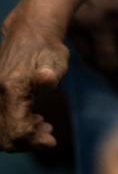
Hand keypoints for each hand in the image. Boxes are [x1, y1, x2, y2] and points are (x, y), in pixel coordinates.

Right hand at [0, 7, 68, 149]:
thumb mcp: (57, 60)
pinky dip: (13, 127)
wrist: (30, 32)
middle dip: (27, 141)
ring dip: (20, 136)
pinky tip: (33, 118)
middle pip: (4, 138)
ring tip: (43, 124)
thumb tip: (46, 78)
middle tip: (48, 131)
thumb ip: (51, 74)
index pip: (17, 131)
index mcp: (11, 89)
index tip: (52, 140)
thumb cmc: (48, 48)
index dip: (34, 141)